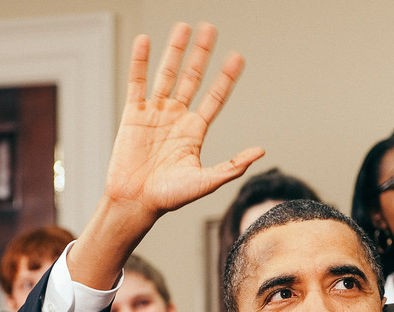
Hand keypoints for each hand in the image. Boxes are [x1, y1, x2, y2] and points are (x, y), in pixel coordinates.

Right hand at [70, 22, 263, 289]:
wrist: (134, 203)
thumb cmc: (168, 198)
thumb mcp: (205, 182)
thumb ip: (232, 166)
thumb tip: (260, 152)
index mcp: (195, 132)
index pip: (215, 97)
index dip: (226, 78)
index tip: (237, 57)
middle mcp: (176, 119)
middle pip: (192, 78)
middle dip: (202, 54)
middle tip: (210, 29)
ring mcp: (155, 114)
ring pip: (166, 75)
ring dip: (175, 51)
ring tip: (183, 27)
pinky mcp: (133, 116)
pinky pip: (137, 83)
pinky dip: (139, 63)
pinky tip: (144, 42)